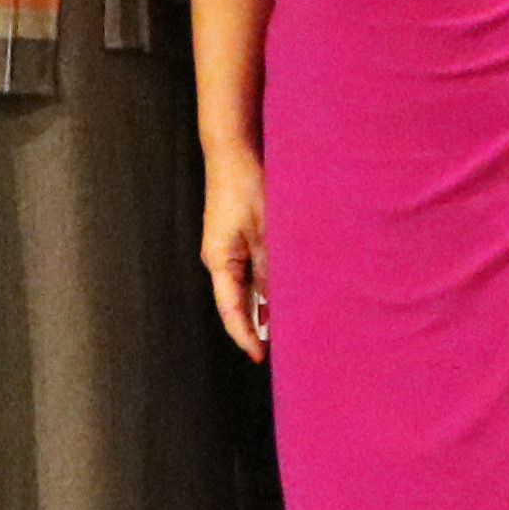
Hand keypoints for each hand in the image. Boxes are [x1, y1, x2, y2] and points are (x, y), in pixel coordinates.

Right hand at [199, 144, 269, 359]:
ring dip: (264, 304)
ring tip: (289, 324)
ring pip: (246, 287)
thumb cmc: (245, 186)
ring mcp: (227, 247)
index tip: (260, 358)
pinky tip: (285, 290)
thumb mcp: (266, 232)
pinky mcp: (236, 237)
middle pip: (237, 302)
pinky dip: (266, 284)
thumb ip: (271, 269)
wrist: (233, 151)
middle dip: (257, 326)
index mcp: (219, 260)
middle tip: (282, 348)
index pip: (230, 310)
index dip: (245, 336)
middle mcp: (220, 258)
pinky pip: (251, 270)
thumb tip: (278, 303)